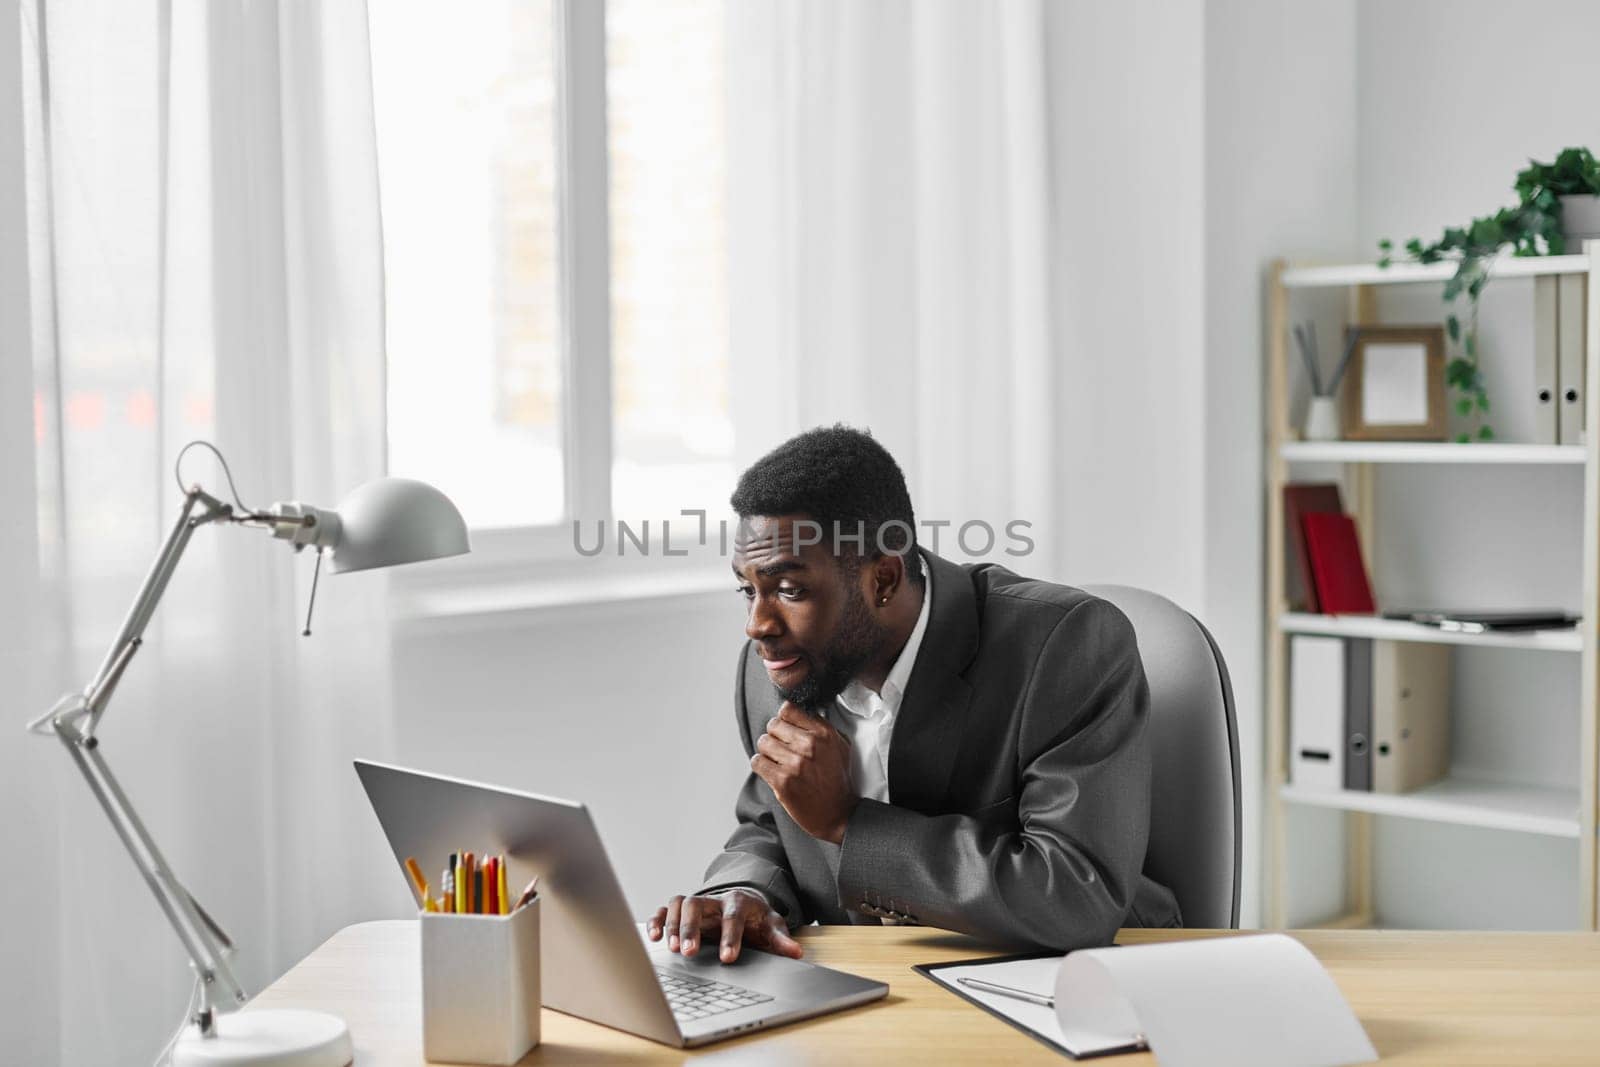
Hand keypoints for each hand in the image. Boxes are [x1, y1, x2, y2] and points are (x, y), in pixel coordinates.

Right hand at [647, 889, 802, 962]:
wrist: (745, 906)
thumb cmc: (757, 920)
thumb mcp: (773, 927)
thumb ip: (781, 939)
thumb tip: (796, 952)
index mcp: (738, 902)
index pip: (732, 916)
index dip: (730, 936)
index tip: (727, 958)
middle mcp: (714, 900)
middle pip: (697, 904)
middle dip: (692, 928)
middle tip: (689, 953)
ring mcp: (697, 904)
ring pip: (679, 903)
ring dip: (673, 925)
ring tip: (674, 949)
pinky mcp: (683, 911)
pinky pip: (664, 910)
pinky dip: (656, 921)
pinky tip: (654, 938)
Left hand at [752, 702, 857, 844]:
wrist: (839, 813)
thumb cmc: (838, 779)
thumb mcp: (840, 746)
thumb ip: (821, 727)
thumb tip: (800, 713)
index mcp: (824, 733)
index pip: (788, 709)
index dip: (784, 720)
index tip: (786, 730)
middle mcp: (810, 745)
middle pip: (773, 724)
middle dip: (774, 735)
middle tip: (781, 748)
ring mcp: (795, 763)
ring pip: (763, 742)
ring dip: (767, 752)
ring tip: (777, 761)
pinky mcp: (782, 781)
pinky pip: (757, 762)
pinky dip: (761, 766)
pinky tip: (772, 771)